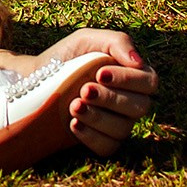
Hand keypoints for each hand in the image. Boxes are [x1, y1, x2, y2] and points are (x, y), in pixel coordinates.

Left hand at [39, 28, 157, 156]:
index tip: (100, 73)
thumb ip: (117, 42)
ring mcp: (118, 123)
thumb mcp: (88, 40)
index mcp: (132, 75)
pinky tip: (73, 124)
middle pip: (139, 107)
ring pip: (123, 129)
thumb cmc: (67, 57)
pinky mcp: (102, 141)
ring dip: (98, 117)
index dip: (128, 79)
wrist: (36, 79)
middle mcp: (130, 101)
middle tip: (84, 90)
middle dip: (110, 98)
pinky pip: (108, 147)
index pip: (149, 82)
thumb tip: (138, 62)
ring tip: (73, 105)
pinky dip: (91, 136)